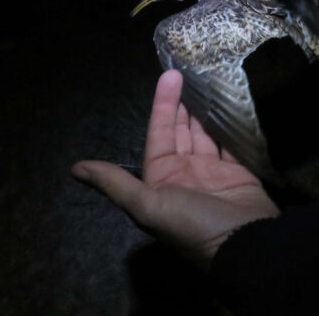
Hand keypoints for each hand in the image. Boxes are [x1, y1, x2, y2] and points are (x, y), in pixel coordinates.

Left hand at [71, 70, 279, 267]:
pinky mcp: (239, 173)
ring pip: (206, 134)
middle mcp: (185, 173)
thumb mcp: (149, 206)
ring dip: (206, 110)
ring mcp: (213, 172)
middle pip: (182, 130)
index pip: (159, 133)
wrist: (243, 246)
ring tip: (210, 81)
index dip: (163, 105)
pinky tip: (230, 105)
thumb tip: (75, 168)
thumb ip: (115, 184)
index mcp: (162, 178)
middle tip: (190, 72)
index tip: (170, 76)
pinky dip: (230, 126)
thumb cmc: (193, 223)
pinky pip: (231, 144)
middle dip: (183, 103)